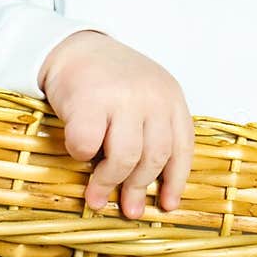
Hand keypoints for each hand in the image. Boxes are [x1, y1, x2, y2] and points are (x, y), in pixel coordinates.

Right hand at [38, 30, 195, 217]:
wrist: (74, 47)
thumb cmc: (109, 81)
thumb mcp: (144, 98)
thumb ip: (151, 131)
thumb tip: (146, 188)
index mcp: (171, 97)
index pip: (182, 147)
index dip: (176, 181)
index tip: (167, 205)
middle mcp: (152, 96)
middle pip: (154, 156)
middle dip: (138, 188)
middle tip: (128, 209)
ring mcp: (122, 97)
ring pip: (125, 157)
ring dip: (109, 182)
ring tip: (97, 195)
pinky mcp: (90, 100)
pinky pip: (88, 145)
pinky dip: (81, 156)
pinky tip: (78, 154)